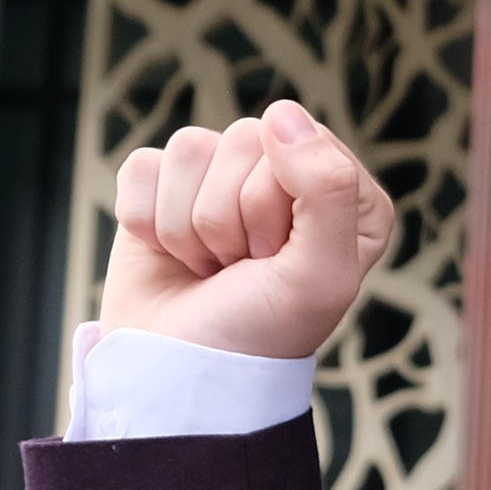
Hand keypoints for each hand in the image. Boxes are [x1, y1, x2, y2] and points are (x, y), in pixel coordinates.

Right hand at [101, 106, 392, 362]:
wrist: (178, 375)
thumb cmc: (260, 333)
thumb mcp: (320, 276)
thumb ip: (326, 189)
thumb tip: (280, 113)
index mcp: (345, 193)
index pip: (301, 142)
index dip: (277, 205)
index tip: (276, 259)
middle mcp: (287, 175)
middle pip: (242, 139)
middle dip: (230, 219)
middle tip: (240, 268)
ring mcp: (222, 177)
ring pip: (191, 149)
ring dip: (189, 226)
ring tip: (209, 266)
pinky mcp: (163, 186)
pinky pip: (145, 165)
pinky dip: (147, 222)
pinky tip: (170, 255)